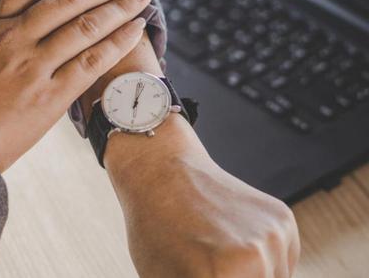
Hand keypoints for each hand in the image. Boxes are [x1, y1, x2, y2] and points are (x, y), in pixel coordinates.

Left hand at [105, 116, 299, 277]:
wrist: (162, 171)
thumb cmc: (154, 230)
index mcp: (220, 276)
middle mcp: (255, 258)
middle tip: (210, 271)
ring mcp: (274, 236)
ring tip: (218, 264)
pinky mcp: (284, 221)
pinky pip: (283, 263)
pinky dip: (265, 265)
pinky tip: (233, 246)